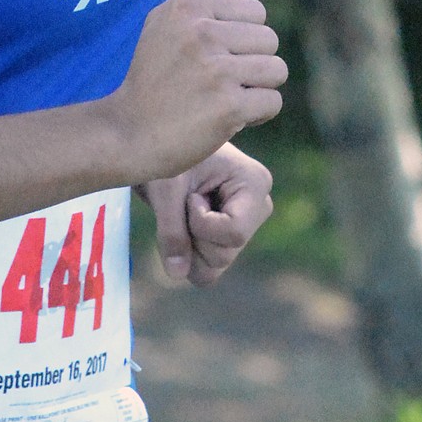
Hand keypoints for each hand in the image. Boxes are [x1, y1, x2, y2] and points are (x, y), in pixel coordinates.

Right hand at [106, 0, 286, 180]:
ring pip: (276, 70)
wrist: (128, 132)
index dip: (241, 38)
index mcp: (188, 5)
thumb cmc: (152, 75)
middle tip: (216, 82)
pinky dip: (255, 115)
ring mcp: (215, 69)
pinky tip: (227, 119)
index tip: (213, 56)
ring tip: (224, 98)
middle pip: (270, 40)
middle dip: (251, 64)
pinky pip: (272, 102)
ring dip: (257, 89)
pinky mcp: (228, 105)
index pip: (256, 11)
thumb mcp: (166, 21)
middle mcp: (201, 31)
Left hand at [142, 143, 273, 285]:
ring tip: (183, 209)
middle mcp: (258, 207)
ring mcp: (246, 225)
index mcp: (254, 183)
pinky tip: (184, 221)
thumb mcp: (165, 188)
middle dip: (192, 236)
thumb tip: (177, 274)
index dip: (201, 224)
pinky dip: (188, 253)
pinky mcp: (230, 237)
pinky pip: (208, 268)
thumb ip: (171, 229)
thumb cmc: (166, 154)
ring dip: (188, 244)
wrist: (162, 146)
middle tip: (181, 202)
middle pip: (223, 254)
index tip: (188, 196)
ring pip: (214, 266)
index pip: (234, 233)